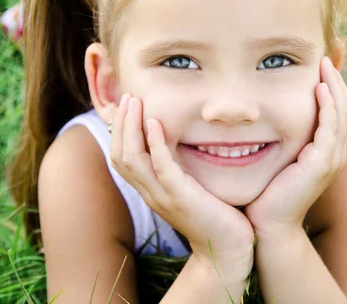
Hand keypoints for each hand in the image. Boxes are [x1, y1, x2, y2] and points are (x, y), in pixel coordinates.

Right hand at [109, 95, 254, 269]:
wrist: (227, 248)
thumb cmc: (214, 214)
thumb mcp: (190, 187)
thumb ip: (179, 168)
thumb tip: (180, 142)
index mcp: (150, 190)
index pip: (120, 158)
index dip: (119, 131)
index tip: (126, 105)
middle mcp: (150, 193)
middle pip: (119, 155)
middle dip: (121, 123)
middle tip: (127, 96)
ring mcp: (163, 196)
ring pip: (132, 159)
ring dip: (131, 127)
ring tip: (135, 102)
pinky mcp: (180, 197)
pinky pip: (160, 167)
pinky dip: (154, 143)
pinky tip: (155, 123)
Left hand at [244, 56, 346, 239]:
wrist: (269, 225)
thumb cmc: (268, 192)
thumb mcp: (280, 158)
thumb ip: (284, 138)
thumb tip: (268, 115)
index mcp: (327, 151)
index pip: (338, 111)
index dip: (333, 87)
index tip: (321, 65)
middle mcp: (335, 153)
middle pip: (345, 108)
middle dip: (337, 80)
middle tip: (326, 57)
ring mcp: (332, 159)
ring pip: (342, 114)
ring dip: (334, 86)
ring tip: (325, 65)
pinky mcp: (322, 164)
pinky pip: (330, 127)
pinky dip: (327, 106)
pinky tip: (319, 88)